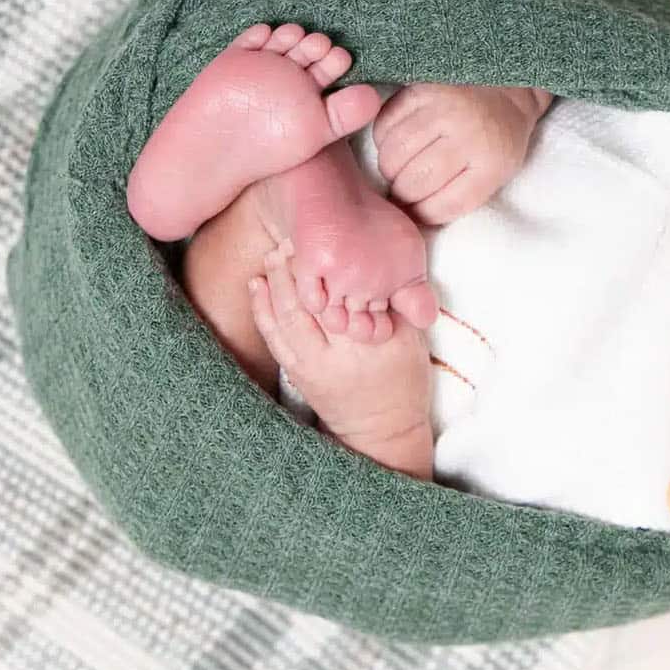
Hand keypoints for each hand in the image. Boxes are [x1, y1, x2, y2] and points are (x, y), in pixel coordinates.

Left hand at [249, 243, 432, 449]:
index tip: (323, 240)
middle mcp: (335, 357)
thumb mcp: (411, 340)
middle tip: (290, 239)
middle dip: (295, 270)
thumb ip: (396, 305)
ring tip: (272, 254)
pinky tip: (257, 285)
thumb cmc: (404, 380)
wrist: (383, 430)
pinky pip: (274, 338)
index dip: (328, 268)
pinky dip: (262, 310)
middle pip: (307, 306)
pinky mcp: (297, 375)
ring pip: (285, 320)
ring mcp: (311, 368)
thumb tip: (376, 262)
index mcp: (369, 345)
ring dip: (275, 284)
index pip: (342, 298)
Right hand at [373, 84, 551, 224]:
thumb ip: (463, 195)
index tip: (416, 212)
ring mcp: (442, 108)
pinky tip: (395, 143)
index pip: (443, 205)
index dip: (422, 215)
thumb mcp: (498, 173)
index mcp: (492, 163)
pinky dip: (384, 139)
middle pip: (413, 182)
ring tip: (399, 168)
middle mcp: (467, 135)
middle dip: (402, 194)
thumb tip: (414, 216)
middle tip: (405, 189)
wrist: (507, 87)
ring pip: (393, 155)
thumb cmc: (500, 138)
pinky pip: (385, 124)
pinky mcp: (421, 89)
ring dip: (390, 169)